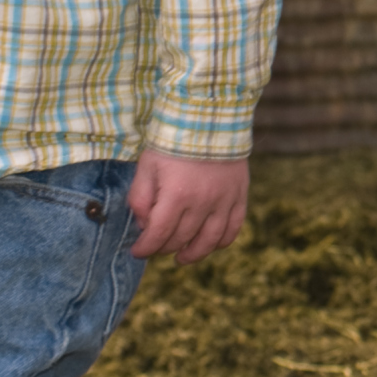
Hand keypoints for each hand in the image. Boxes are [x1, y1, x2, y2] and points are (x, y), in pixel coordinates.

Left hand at [128, 150, 250, 263]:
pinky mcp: (239, 196)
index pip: (159, 235)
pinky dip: (221, 242)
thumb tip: (143, 225)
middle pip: (181, 239)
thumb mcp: (146, 166)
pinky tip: (210, 245)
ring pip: (209, 241)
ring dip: (193, 254)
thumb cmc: (173, 142)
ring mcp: (224, 201)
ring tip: (181, 258)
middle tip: (155, 248)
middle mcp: (202, 203)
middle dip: (164, 248)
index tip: (137, 252)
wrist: (209, 118)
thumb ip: (139, 198)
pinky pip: (233, 228)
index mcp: (176, 195)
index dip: (145, 248)